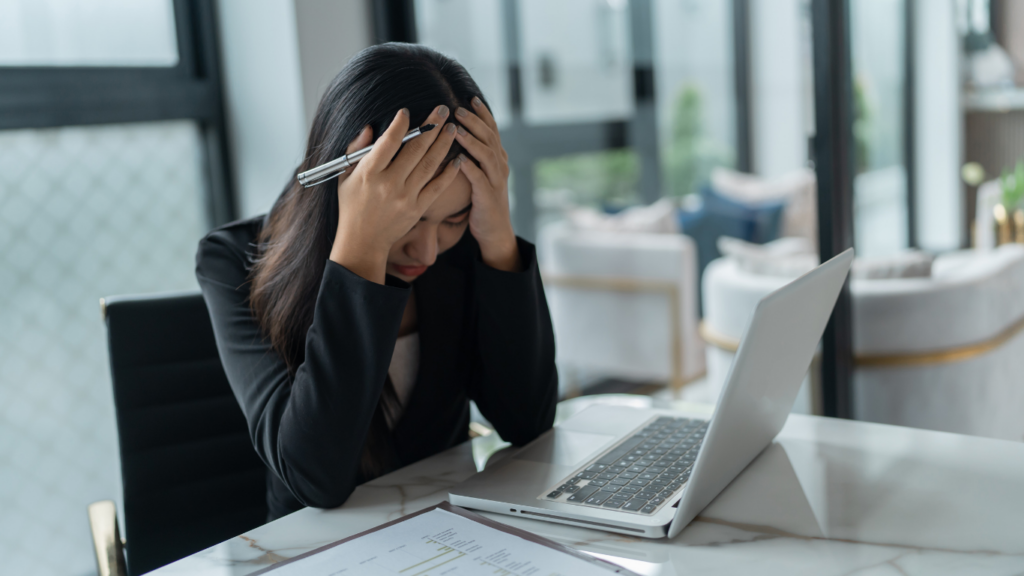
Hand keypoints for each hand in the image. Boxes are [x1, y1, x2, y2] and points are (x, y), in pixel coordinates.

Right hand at [329, 106, 459, 283]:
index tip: (407, 112)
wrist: (363, 241)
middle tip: (442, 109)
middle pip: (414, 150)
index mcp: (369, 173)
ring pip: (429, 165)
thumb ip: (357, 150)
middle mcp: (389, 184)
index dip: (399, 126)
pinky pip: (437, 187)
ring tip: (452, 128)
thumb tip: (370, 127)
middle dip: (430, 127)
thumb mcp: (345, 176)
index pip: (388, 143)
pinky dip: (449, 172)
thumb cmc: (352, 206)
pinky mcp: (418, 209)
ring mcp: (406, 197)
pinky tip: (458, 158)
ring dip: (443, 144)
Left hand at [454, 97, 520, 272]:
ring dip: (471, 140)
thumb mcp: (481, 174)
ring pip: (486, 154)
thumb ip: (475, 156)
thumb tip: (458, 135)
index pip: (492, 130)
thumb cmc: (482, 201)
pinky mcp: (488, 196)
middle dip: (473, 121)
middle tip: (458, 109)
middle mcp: (500, 166)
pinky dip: (470, 167)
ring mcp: (496, 180)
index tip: (470, 98)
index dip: (483, 114)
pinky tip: (459, 159)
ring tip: (455, 129)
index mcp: (498, 159)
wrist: (495, 230)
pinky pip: (479, 178)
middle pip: (489, 137)